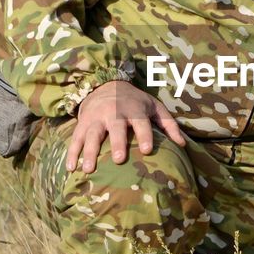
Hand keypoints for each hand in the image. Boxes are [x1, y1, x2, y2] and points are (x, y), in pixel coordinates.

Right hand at [64, 80, 186, 172]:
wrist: (105, 84)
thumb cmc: (134, 101)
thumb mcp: (154, 106)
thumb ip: (169, 124)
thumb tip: (183, 144)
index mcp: (134, 110)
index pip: (141, 123)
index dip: (145, 135)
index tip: (147, 150)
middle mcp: (114, 113)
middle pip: (115, 128)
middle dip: (117, 143)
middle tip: (119, 159)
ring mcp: (96, 118)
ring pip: (91, 135)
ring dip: (89, 151)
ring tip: (88, 169)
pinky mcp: (82, 123)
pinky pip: (75, 139)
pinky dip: (72, 153)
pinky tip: (70, 168)